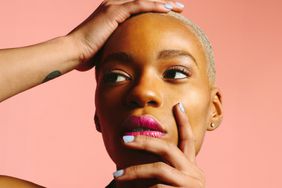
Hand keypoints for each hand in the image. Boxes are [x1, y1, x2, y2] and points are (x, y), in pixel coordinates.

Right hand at [68, 0, 183, 70]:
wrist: (74, 52)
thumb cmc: (88, 54)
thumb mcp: (108, 48)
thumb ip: (118, 47)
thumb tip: (126, 58)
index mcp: (112, 14)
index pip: (138, 8)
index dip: (153, 9)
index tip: (168, 14)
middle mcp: (113, 6)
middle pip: (143, 1)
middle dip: (161, 3)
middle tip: (178, 7)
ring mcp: (113, 7)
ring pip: (143, 0)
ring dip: (162, 3)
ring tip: (179, 7)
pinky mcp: (114, 12)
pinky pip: (138, 5)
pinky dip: (154, 6)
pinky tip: (167, 9)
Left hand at [114, 103, 204, 186]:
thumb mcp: (172, 185)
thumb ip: (160, 172)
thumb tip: (132, 166)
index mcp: (190, 168)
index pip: (189, 140)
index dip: (184, 122)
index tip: (177, 104)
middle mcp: (194, 173)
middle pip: (167, 149)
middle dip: (144, 142)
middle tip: (124, 139)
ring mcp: (190, 185)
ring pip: (158, 171)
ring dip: (134, 173)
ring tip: (116, 177)